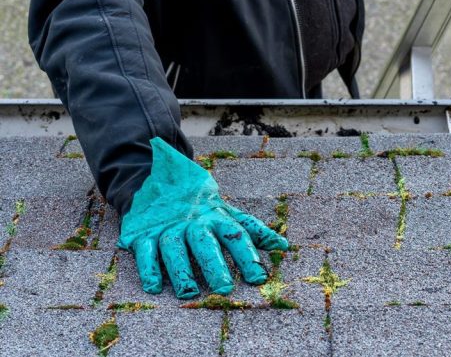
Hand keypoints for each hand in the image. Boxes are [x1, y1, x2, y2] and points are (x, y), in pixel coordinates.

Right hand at [117, 137, 288, 298]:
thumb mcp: (227, 212)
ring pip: (174, 248)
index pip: (236, 236)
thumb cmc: (201, 205)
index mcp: (216, 217)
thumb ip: (253, 230)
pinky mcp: (143, 233)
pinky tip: (154, 287)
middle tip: (225, 288)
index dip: (248, 256)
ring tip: (190, 293)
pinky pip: (145, 250)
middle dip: (215, 265)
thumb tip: (284, 245)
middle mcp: (193, 222)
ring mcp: (168, 227)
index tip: (259, 278)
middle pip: (205, 243)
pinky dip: (149, 268)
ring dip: (182, 271)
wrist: (158, 178)